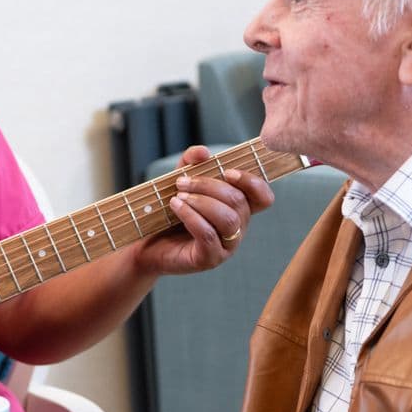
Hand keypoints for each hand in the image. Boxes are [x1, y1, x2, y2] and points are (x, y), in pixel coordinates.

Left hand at [133, 145, 274, 275]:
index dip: (252, 182)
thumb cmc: (169, 213)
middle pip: (239, 202)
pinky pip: (208, 235)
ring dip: (201, 201)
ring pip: (228, 219)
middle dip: (209, 185)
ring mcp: (226, 246)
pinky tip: (175, 207)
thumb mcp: (180, 181)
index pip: (263, 197)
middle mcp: (237, 228)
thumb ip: (191, 163)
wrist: (148, 244)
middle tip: (181, 182)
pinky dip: (191, 216)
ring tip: (178, 196)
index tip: (227, 172)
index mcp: (238, 209)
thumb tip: (203, 152)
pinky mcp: (209, 259)